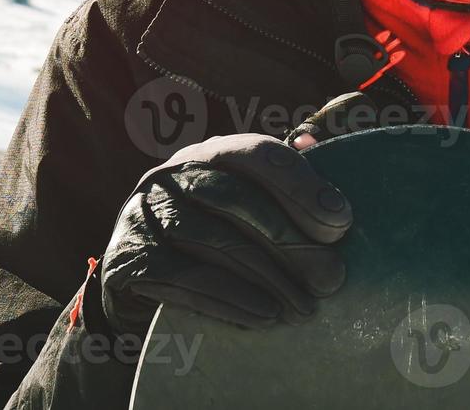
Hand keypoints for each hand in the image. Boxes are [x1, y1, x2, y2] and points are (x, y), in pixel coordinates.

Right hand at [98, 132, 352, 336]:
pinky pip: (181, 276)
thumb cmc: (213, 233)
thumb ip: (284, 182)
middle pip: (235, 199)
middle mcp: (172, 173)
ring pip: (211, 240)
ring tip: (304, 308)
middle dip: (289, 242)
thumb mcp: (248, 201)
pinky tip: (264, 316)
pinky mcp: (128, 254)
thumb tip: (323, 165)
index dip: (301, 185)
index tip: (342, 223)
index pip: (257, 154)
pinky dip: (227, 299)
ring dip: (266, 277)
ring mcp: (145, 212)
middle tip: (331, 279)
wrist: (141, 274)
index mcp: (211, 152)